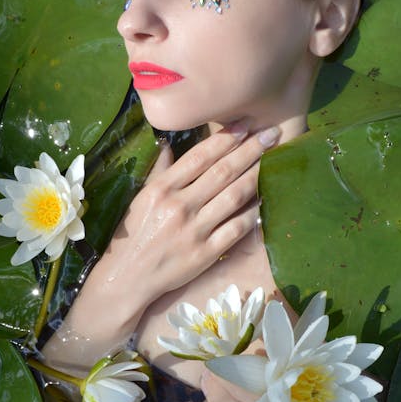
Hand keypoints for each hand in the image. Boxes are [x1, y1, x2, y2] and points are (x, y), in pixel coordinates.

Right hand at [93, 124, 277, 316]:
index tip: (245, 124)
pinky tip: (267, 197)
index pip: (199, 157)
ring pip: (234, 196)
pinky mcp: (206, 253)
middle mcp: (179, 206)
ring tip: (273, 158)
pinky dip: (254, 211)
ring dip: (257, 174)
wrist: (127, 277)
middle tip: (272, 133)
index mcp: (161, 189)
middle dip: (250, 149)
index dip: (225, 138)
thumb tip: (168, 143)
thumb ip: (159, 170)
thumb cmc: (133, 234)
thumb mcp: (140, 197)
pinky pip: (237, 227)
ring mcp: (195, 231)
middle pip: (222, 172)